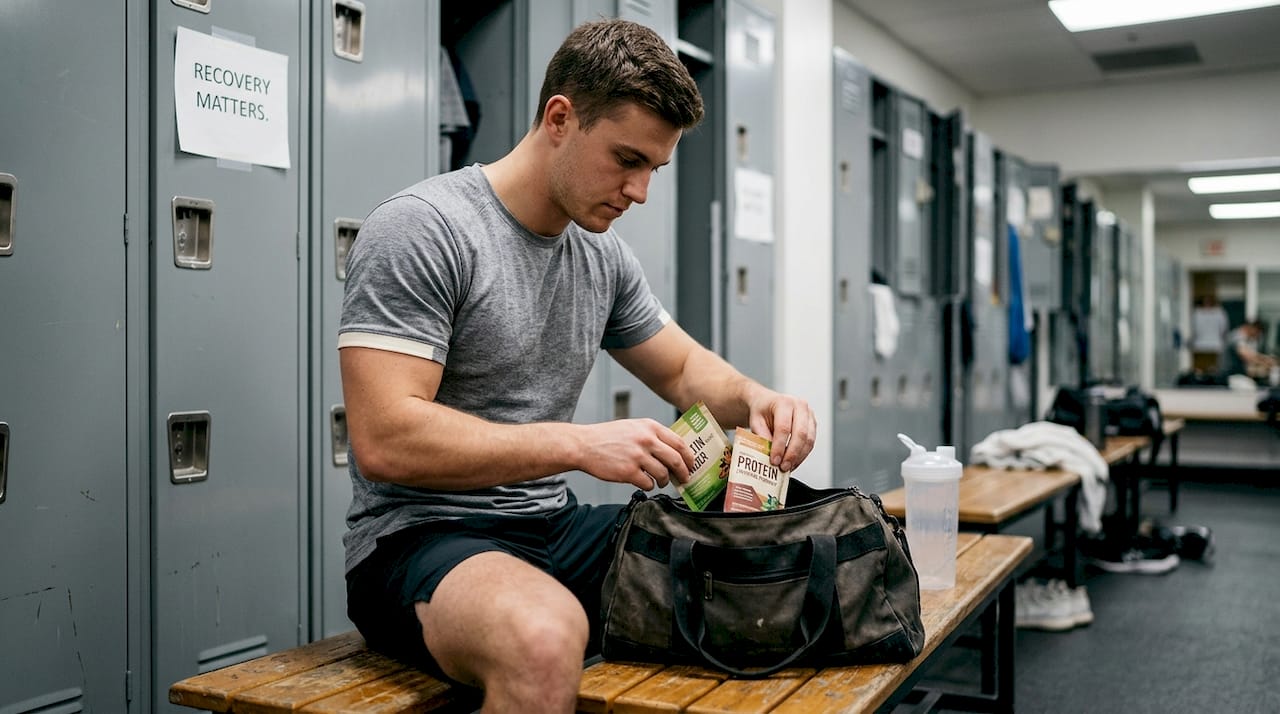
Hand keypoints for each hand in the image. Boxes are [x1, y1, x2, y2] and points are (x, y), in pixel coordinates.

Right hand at [577, 419, 694, 490]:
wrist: (584, 445)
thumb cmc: (608, 437)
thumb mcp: (633, 427)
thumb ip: (652, 435)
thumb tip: (673, 451)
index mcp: (649, 427)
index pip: (679, 442)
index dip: (689, 456)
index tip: (692, 464)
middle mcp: (646, 440)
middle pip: (675, 460)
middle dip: (683, 472)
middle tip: (684, 478)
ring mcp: (637, 456)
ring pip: (663, 474)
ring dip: (664, 481)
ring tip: (660, 482)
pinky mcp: (629, 472)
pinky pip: (648, 483)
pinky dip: (649, 486)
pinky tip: (644, 483)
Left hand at [745, 391, 816, 472]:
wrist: (768, 403)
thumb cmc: (762, 411)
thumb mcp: (756, 422)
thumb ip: (762, 437)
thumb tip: (769, 455)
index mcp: (784, 402)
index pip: (783, 427)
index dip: (779, 446)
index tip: (774, 460)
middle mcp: (800, 406)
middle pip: (800, 434)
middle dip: (792, 454)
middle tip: (783, 467)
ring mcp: (809, 414)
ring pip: (809, 440)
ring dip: (799, 457)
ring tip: (788, 467)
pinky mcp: (813, 424)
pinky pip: (811, 442)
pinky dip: (802, 455)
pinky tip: (793, 462)